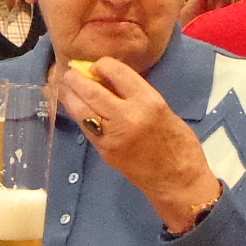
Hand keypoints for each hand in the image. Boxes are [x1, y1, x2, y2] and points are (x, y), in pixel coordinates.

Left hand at [55, 56, 220, 231]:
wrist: (178, 181)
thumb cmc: (180, 145)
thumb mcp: (165, 110)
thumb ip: (139, 96)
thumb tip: (113, 82)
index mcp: (148, 102)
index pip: (118, 74)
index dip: (103, 64)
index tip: (97, 64)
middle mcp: (127, 116)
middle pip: (93, 91)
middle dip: (78, 78)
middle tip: (70, 71)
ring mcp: (112, 136)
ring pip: (82, 110)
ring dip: (71, 95)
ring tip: (66, 86)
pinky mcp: (104, 151)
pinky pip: (86, 127)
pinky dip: (78, 114)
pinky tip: (75, 107)